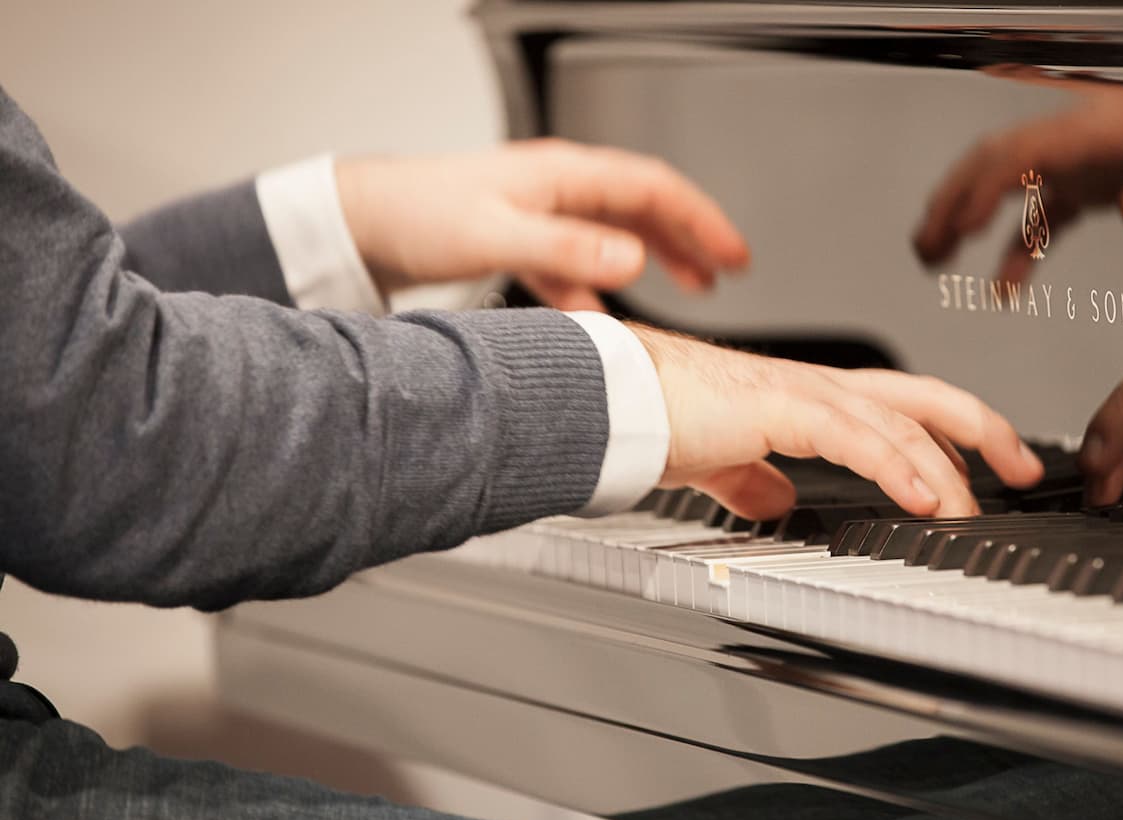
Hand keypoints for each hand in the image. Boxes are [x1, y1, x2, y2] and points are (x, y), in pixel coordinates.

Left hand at [336, 139, 749, 309]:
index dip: (702, 220)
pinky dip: (602, 288)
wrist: (366, 220)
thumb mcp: (501, 235)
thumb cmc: (421, 215)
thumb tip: (633, 264)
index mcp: (565, 176)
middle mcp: (561, 188)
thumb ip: (570, 252)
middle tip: (731, 270)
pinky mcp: (524, 237)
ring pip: (619, 233)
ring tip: (694, 289)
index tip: (734, 254)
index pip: (656, 190)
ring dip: (659, 259)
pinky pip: (581, 261)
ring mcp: (545, 212)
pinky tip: (607, 319)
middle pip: (646, 208)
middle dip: (692, 238)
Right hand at [629, 324, 1045, 519]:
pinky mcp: (781, 407)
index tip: (989, 463)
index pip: (902, 405)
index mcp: (810, 397)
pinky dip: (898, 466)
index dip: (951, 429)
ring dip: (943, 468)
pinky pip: (856, 437)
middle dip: (982, 429)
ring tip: (972, 506)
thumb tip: (775, 501)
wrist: (613, 399)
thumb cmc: (657, 417)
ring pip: (898, 421)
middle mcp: (818, 387)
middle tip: (1023, 466)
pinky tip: (923, 496)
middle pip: (924, 398)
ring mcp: (803, 392)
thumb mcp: (723, 459)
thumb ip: (753, 478)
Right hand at [914, 80, 1122, 286]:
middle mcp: (1084, 137)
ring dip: (967, 217)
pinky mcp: (1094, 181)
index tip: (961, 227)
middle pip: (996, 160)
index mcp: (1105, 126)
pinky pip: (1040, 213)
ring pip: (1006, 183)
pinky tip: (1005, 286)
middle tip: (925, 245)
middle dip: (953, 200)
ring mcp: (1084, 159)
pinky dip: (1018, 247)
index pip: (1023, 150)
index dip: (984, 187)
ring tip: (934, 257)